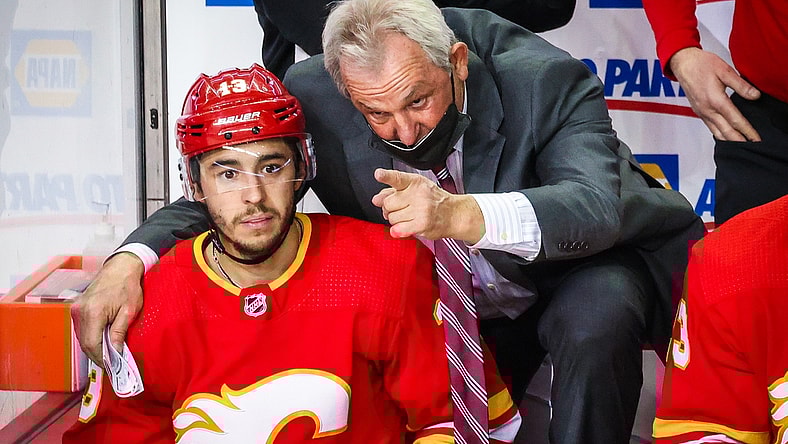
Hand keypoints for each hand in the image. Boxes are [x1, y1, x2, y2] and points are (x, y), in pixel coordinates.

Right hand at [70, 252, 143, 367]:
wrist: (120, 267)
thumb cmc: (127, 286)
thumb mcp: (129, 311)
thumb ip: (119, 332)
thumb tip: (116, 352)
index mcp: (93, 312)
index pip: (92, 344)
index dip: (101, 358)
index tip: (111, 366)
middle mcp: (79, 311)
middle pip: (84, 342)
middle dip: (98, 355)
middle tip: (112, 364)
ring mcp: (76, 309)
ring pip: (82, 337)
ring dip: (94, 346)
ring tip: (109, 354)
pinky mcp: (77, 307)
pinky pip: (82, 328)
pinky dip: (91, 337)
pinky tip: (103, 340)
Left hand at [371, 168, 484, 242]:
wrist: (453, 214)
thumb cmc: (433, 200)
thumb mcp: (415, 188)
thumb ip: (393, 191)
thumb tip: (376, 199)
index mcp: (415, 182)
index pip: (397, 178)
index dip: (386, 176)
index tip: (378, 174)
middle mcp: (418, 194)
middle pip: (388, 203)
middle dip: (390, 208)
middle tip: (401, 209)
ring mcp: (421, 210)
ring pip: (392, 218)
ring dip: (396, 220)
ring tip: (408, 217)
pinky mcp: (421, 224)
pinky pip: (398, 229)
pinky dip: (397, 230)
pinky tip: (404, 227)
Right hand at [669, 47, 760, 141]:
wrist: (683, 64)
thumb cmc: (702, 65)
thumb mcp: (725, 71)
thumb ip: (741, 85)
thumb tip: (755, 96)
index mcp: (715, 100)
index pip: (735, 120)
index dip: (748, 131)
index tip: (756, 138)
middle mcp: (707, 110)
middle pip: (726, 132)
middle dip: (740, 140)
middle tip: (752, 146)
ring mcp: (701, 112)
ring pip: (717, 133)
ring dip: (730, 140)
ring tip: (741, 144)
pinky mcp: (699, 112)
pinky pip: (710, 128)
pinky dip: (720, 134)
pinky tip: (726, 135)